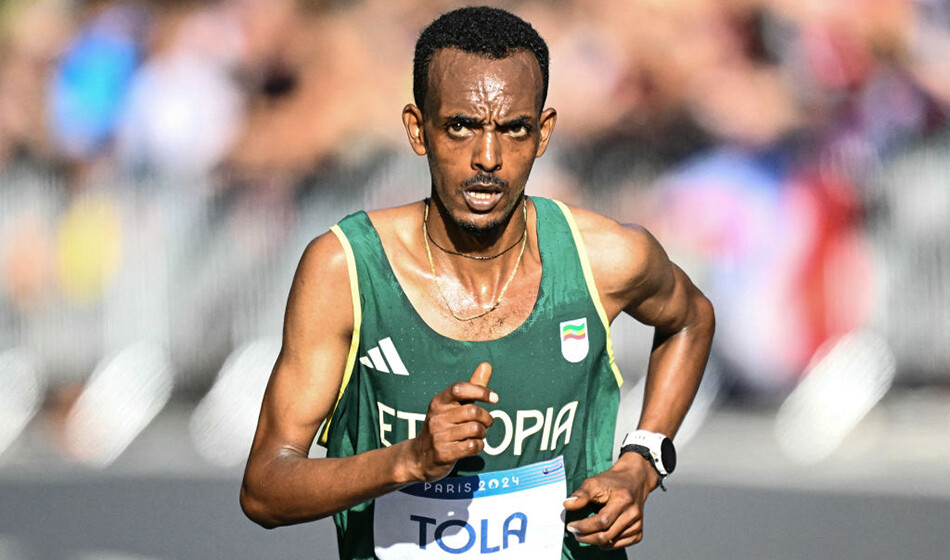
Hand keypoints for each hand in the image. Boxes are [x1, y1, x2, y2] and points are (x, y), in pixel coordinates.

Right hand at [406, 362, 496, 481]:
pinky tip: (473, 445)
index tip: (494, 398)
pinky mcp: (444, 453)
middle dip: (487, 418)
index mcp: (438, 402)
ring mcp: (439, 436)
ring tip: (479, 435)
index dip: (480, 391)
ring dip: (483, 433)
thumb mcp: (452, 406)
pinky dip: (479, 446)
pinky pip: (473, 446)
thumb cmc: (442, 426)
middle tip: (486, 423)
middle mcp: (437, 417)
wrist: (418, 457)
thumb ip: (471, 387)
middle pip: (473, 411)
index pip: (459, 388)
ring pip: (476, 429)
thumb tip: (486, 364)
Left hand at [563, 452, 658, 549]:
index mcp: (622, 500)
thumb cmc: (612, 482)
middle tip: (575, 533)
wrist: (634, 480)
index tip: (571, 526)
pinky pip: (619, 545)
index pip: (602, 521)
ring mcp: (637, 524)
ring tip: (585, 532)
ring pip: (612, 542)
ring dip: (595, 541)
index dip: (584, 527)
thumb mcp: (594, 482)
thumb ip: (581, 495)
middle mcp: (632, 514)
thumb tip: (567, 505)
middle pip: (606, 535)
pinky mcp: (638, 531)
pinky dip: (607, 543)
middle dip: (586, 537)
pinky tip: (600, 534)